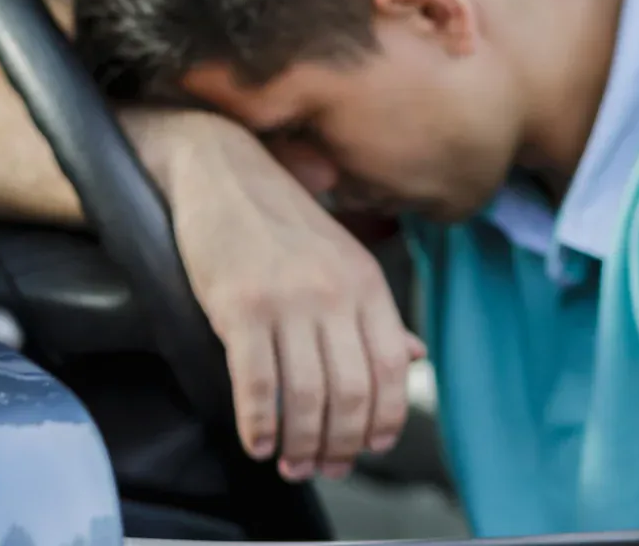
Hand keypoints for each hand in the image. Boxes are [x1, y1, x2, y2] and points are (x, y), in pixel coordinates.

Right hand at [129, 110, 424, 481]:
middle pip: (352, 391)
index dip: (386, 418)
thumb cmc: (283, 223)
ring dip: (301, 444)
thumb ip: (377, 314)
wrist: (223, 172)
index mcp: (366, 283)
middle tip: (325, 467)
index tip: (371, 447)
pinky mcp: (239, 307)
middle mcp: (334, 293)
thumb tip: (415, 357)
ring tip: (292, 463)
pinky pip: (256, 382)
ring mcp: (287, 300)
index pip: (392, 367)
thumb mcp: (343, 260)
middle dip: (341, 443)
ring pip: (306, 396)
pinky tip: (258, 444)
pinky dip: (259, 425)